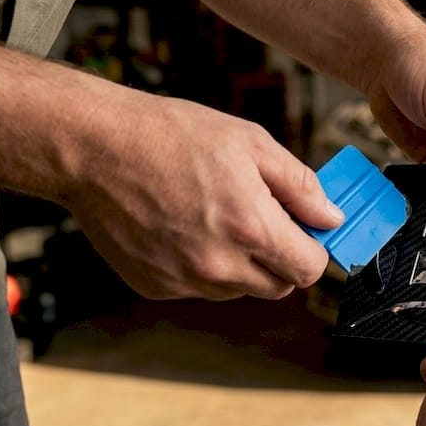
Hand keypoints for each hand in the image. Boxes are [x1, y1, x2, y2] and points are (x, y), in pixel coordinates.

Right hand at [65, 92, 342, 300]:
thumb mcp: (251, 144)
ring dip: (243, 264)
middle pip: (279, 286)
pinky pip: (199, 288)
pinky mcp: (155, 287)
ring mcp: (184, 281)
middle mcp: (219, 264)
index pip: (309, 269)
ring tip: (216, 216)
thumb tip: (331, 217)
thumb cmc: (170, 137)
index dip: (314, 248)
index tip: (307, 231)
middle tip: (265, 220)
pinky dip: (203, 267)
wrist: (94, 148)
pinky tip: (185, 227)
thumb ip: (300, 186)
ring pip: (239, 289)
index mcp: (249, 227)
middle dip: (282, 258)